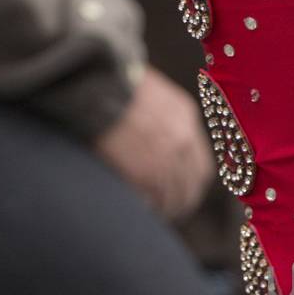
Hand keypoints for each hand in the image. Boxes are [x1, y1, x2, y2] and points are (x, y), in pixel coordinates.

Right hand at [95, 66, 213, 221]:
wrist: (94, 82)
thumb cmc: (109, 80)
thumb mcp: (148, 90)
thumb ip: (159, 114)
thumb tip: (154, 133)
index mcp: (185, 116)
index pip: (199, 162)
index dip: (192, 181)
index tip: (184, 191)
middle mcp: (183, 139)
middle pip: (190, 184)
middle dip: (182, 200)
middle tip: (172, 211)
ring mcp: (167, 157)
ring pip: (172, 195)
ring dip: (164, 208)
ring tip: (155, 214)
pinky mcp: (147, 172)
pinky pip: (152, 199)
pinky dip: (148, 207)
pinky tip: (141, 210)